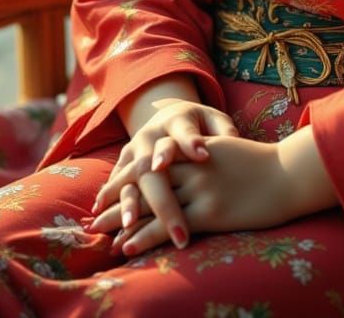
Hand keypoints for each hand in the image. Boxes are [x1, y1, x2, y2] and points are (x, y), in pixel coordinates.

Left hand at [90, 126, 337, 255]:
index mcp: (198, 148)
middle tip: (94, 215)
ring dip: (124, 220)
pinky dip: (144, 236)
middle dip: (118, 197)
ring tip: (102, 234)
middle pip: (146, 180)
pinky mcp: (211, 211)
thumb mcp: (229, 150)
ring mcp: (202, 188)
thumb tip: (186, 163)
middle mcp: (195, 166)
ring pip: (152, 203)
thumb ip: (205, 154)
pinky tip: (127, 246)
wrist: (290, 174)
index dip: (127, 175)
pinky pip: (169, 225)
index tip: (107, 190)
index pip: (152, 159)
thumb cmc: (263, 165)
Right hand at [92, 98, 237, 247]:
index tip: (203, 157)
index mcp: (178, 120)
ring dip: (129, 202)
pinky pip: (115, 184)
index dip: (191, 143)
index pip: (184, 131)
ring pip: (129, 176)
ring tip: (130, 226)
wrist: (169, 117)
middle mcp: (151, 134)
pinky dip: (110, 204)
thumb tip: (236, 143)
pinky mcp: (123, 162)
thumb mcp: (214, 120)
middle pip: (152, 164)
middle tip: (179, 228)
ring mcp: (134, 149)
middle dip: (162, 198)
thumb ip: (223, 132)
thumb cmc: (200, 124)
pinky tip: (107, 225)